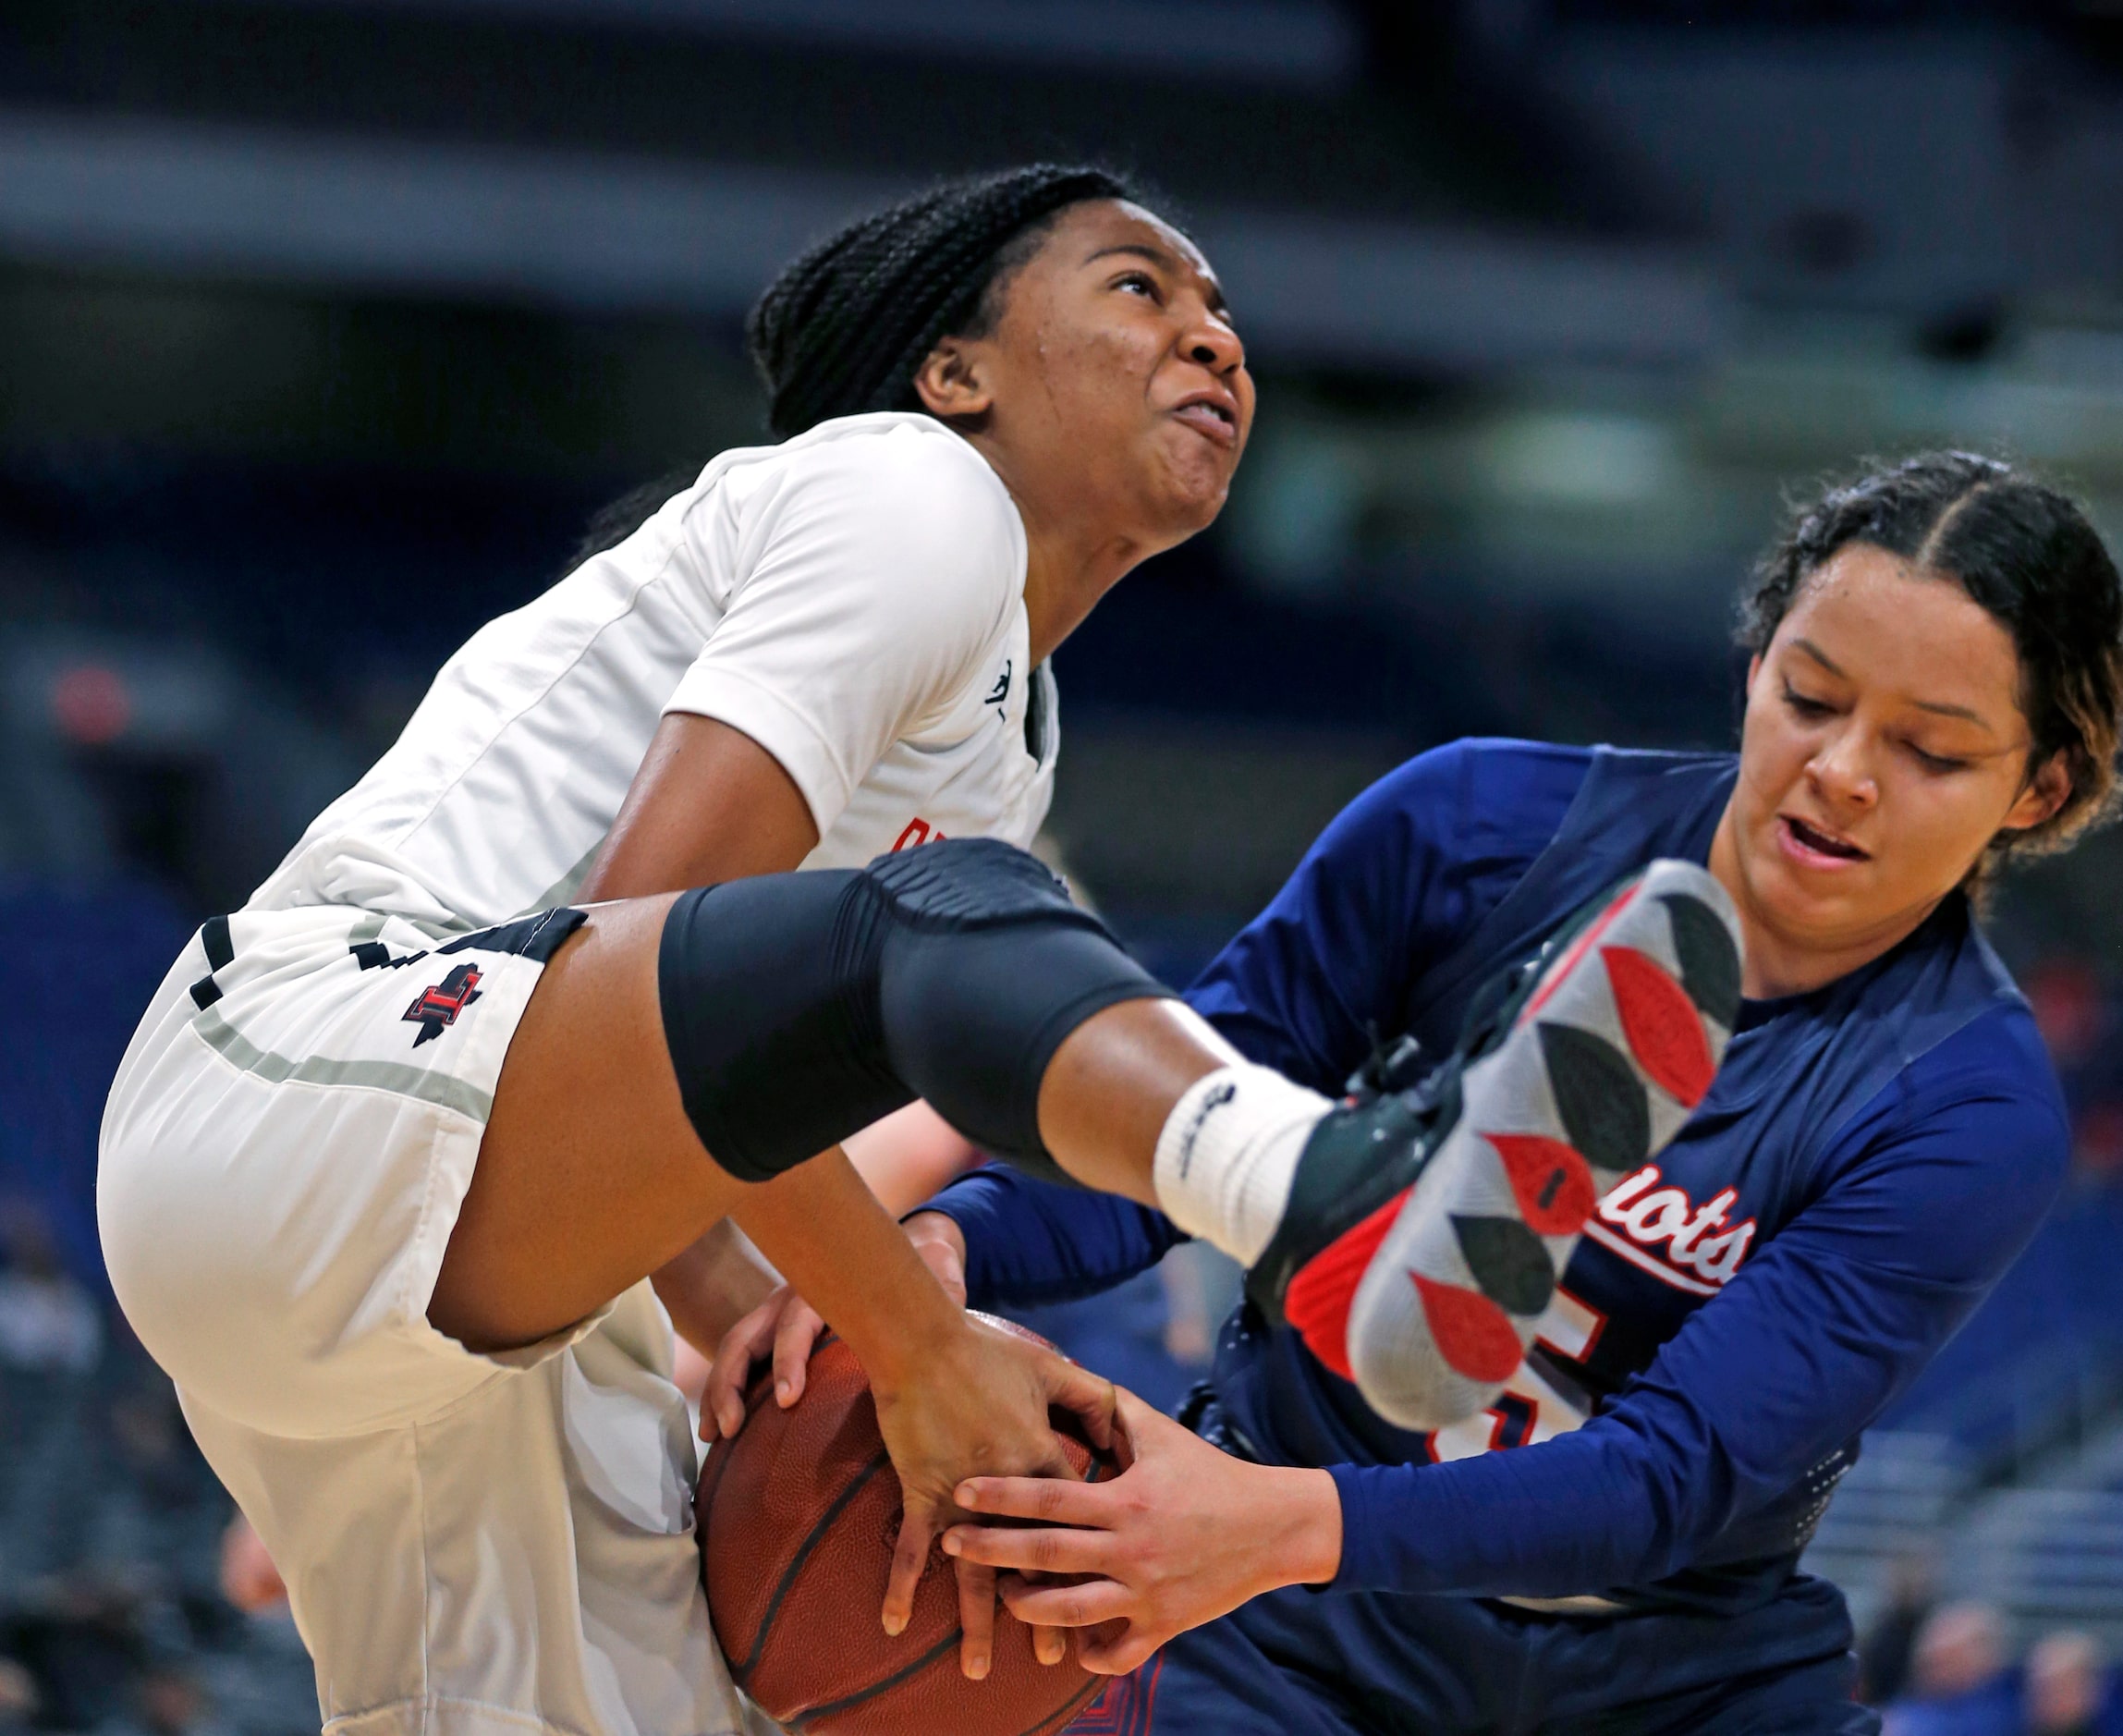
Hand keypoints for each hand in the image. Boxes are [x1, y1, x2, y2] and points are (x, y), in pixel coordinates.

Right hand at [699, 1212, 1093, 1679]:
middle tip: (1053, 1659)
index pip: (1078, 1520)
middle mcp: (1011, 1488)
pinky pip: (912, 1548)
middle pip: (1034, 1563)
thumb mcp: (1047, 1367)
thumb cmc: (986, 1349)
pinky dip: (899, 1584)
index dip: (1090, 1557)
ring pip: (976, 1572)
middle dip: (1044, 1613)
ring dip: (978, 1623)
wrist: (925, 1340)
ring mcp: (965, 1495)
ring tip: (982, 1669)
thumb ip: (1084, 1394)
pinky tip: (891, 1623)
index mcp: (1044, 1457)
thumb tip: (1115, 1413)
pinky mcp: (923, 1490)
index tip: (1104, 1591)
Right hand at [700, 1214, 966, 1442]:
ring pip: (735, 1346)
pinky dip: (726, 1392)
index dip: (788, 1357)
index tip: (787, 1399)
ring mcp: (778, 1313)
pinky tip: (720, 1433)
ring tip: (713, 1435)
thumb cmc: (922, 1270)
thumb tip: (956, 1303)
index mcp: (830, 1284)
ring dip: (719, 1390)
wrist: (909, 1247)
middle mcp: (793, 1296)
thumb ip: (945, 1289)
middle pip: (748, 1333)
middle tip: (732, 1427)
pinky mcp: (774, 1332)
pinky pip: (741, 1360)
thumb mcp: (937, 1272)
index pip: (798, 1319)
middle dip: (733, 1380)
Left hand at [940, 1390, 1341, 1674]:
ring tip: (1003, 1597)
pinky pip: (1118, 1654)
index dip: (1002, 1495)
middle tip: (949, 1545)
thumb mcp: (1163, 1435)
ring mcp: (1147, 1594)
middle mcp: (1131, 1550)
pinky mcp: (1165, 1626)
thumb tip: (1076, 1383)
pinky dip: (1090, 1655)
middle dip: (992, 1550)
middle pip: (1046, 1555)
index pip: (1051, 1498)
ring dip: (1028, 1607)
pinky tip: (1069, 1646)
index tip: (963, 1490)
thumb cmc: (1212, 1474)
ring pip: (1071, 1612)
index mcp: (1127, 1501)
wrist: (1274, 1527)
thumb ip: (1116, 1412)